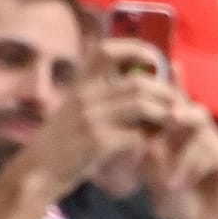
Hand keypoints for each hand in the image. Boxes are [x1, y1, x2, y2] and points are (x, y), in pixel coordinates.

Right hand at [17, 38, 173, 192]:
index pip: (107, 51)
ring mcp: (91, 118)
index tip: (156, 60)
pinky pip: (137, 134)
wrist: (40, 169)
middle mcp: (85, 95)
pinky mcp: (98, 141)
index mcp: (81, 84)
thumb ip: (101, 94)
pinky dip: (151, 138)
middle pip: (138, 83)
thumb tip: (138, 81)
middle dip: (165, 93)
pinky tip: (153, 144)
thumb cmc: (64, 139)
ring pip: (142, 106)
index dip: (136, 49)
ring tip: (171, 124)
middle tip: (178, 104)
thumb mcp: (76, 108)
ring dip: (163, 116)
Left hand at [142, 90, 217, 218]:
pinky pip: (216, 152)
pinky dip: (194, 166)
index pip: (177, 103)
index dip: (174, 84)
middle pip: (194, 110)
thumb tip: (146, 139)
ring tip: (167, 183)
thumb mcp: (153, 174)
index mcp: (182, 133)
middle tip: (169, 117)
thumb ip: (150, 153)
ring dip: (181, 156)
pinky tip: (181, 183)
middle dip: (180, 110)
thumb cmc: (175, 201)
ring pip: (202, 132)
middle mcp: (203, 135)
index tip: (170, 66)